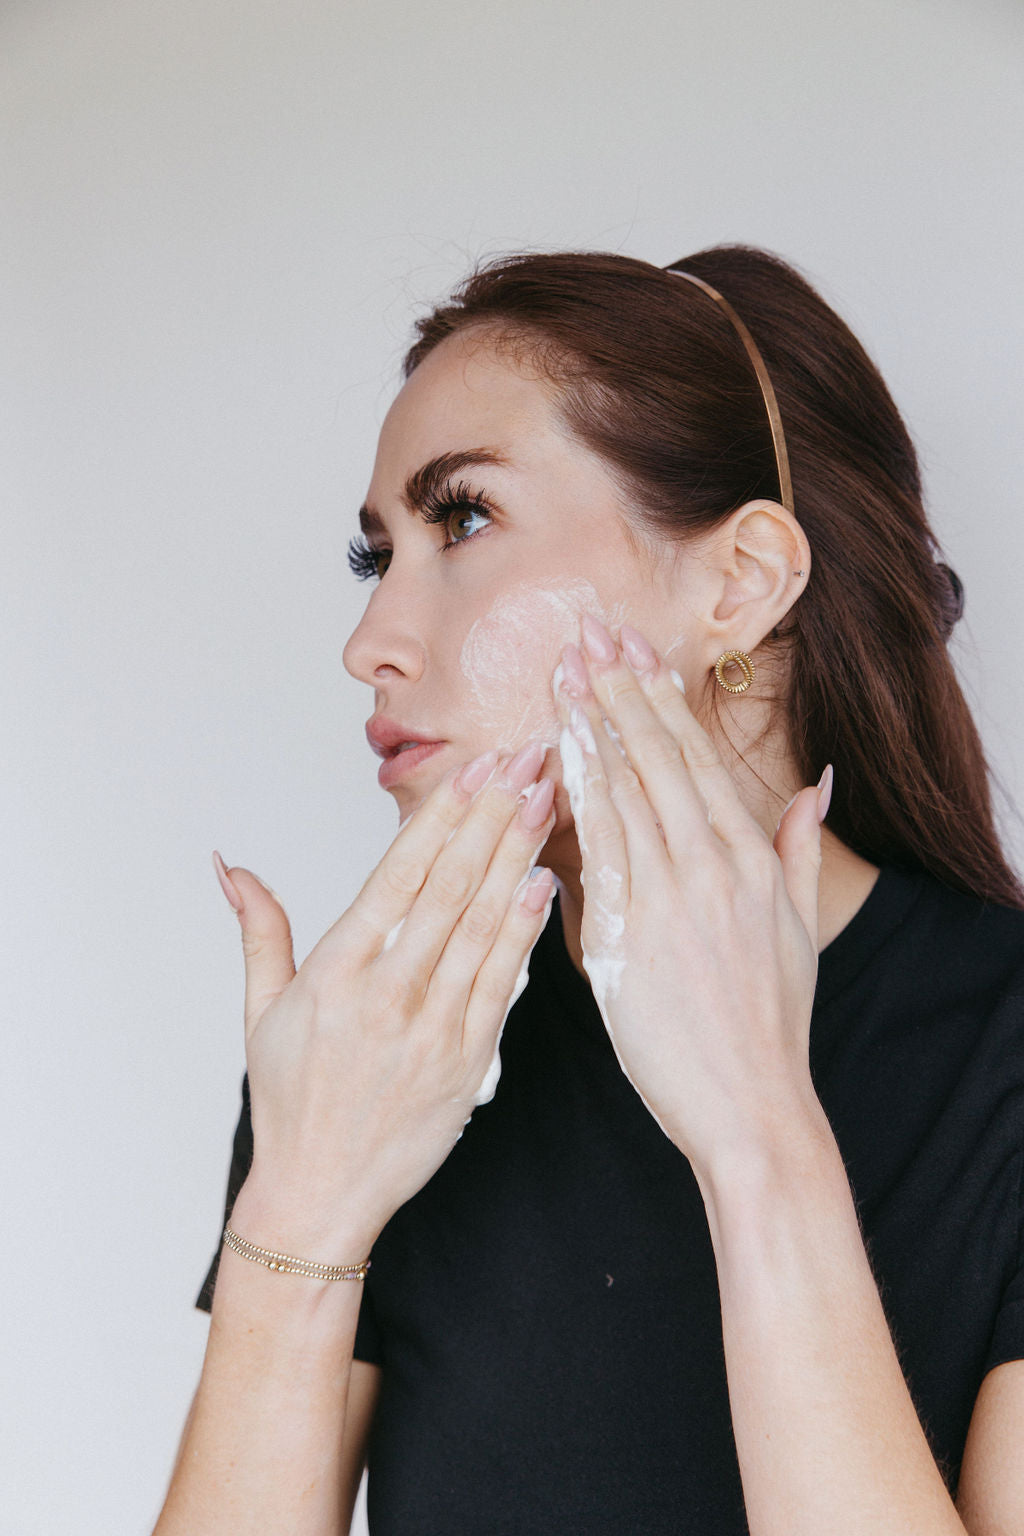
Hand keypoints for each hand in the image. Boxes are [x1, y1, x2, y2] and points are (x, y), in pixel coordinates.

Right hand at [212, 744, 555, 1255]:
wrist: (321, 1195)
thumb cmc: (292, 1101)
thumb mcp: (262, 1012)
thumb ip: (259, 930)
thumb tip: (231, 867)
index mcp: (335, 973)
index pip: (398, 874)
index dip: (442, 814)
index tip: (475, 767)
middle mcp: (386, 994)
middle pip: (450, 886)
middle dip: (492, 814)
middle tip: (526, 757)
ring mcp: (432, 1029)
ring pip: (483, 925)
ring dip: (517, 856)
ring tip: (545, 799)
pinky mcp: (468, 1062)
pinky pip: (502, 984)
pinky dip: (525, 931)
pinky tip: (544, 883)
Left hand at [553, 615, 831, 1177]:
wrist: (750, 1103)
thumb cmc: (768, 1021)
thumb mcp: (797, 925)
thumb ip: (799, 846)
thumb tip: (814, 783)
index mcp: (751, 856)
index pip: (696, 755)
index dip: (659, 697)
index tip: (630, 650)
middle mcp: (711, 864)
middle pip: (657, 757)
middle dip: (618, 689)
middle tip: (587, 634)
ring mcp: (669, 896)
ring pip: (623, 791)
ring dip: (590, 727)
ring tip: (562, 674)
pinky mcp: (627, 933)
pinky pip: (596, 850)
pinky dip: (574, 798)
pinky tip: (551, 759)